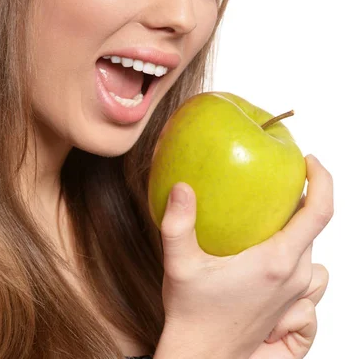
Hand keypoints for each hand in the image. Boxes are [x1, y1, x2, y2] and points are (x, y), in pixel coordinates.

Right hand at [157, 154, 333, 358]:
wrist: (203, 357)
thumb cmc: (193, 314)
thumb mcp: (180, 265)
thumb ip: (178, 224)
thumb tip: (182, 188)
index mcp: (276, 262)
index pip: (319, 213)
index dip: (323, 180)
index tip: (309, 161)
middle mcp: (294, 277)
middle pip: (314, 227)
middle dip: (302, 200)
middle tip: (273, 184)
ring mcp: (295, 294)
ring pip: (314, 251)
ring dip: (301, 232)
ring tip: (274, 221)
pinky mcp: (290, 306)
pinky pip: (310, 276)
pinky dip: (301, 260)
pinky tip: (275, 257)